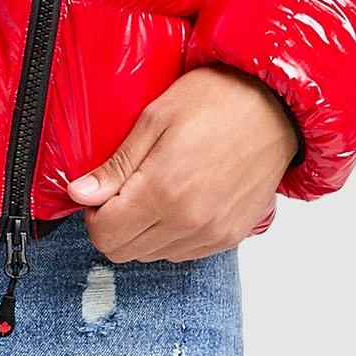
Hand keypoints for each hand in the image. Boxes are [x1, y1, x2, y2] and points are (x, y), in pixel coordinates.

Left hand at [65, 64, 298, 261]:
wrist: (276, 106)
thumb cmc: (216, 99)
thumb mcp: (155, 118)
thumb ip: (116, 165)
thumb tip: (78, 194)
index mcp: (163, 191)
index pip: (105, 235)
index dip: (93, 213)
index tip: (104, 189)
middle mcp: (188, 223)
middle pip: (124, 252)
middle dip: (114, 224)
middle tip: (126, 187)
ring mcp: (212, 234)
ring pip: (152, 256)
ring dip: (143, 231)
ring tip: (157, 188)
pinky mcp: (230, 237)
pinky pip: (183, 253)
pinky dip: (171, 234)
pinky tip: (179, 199)